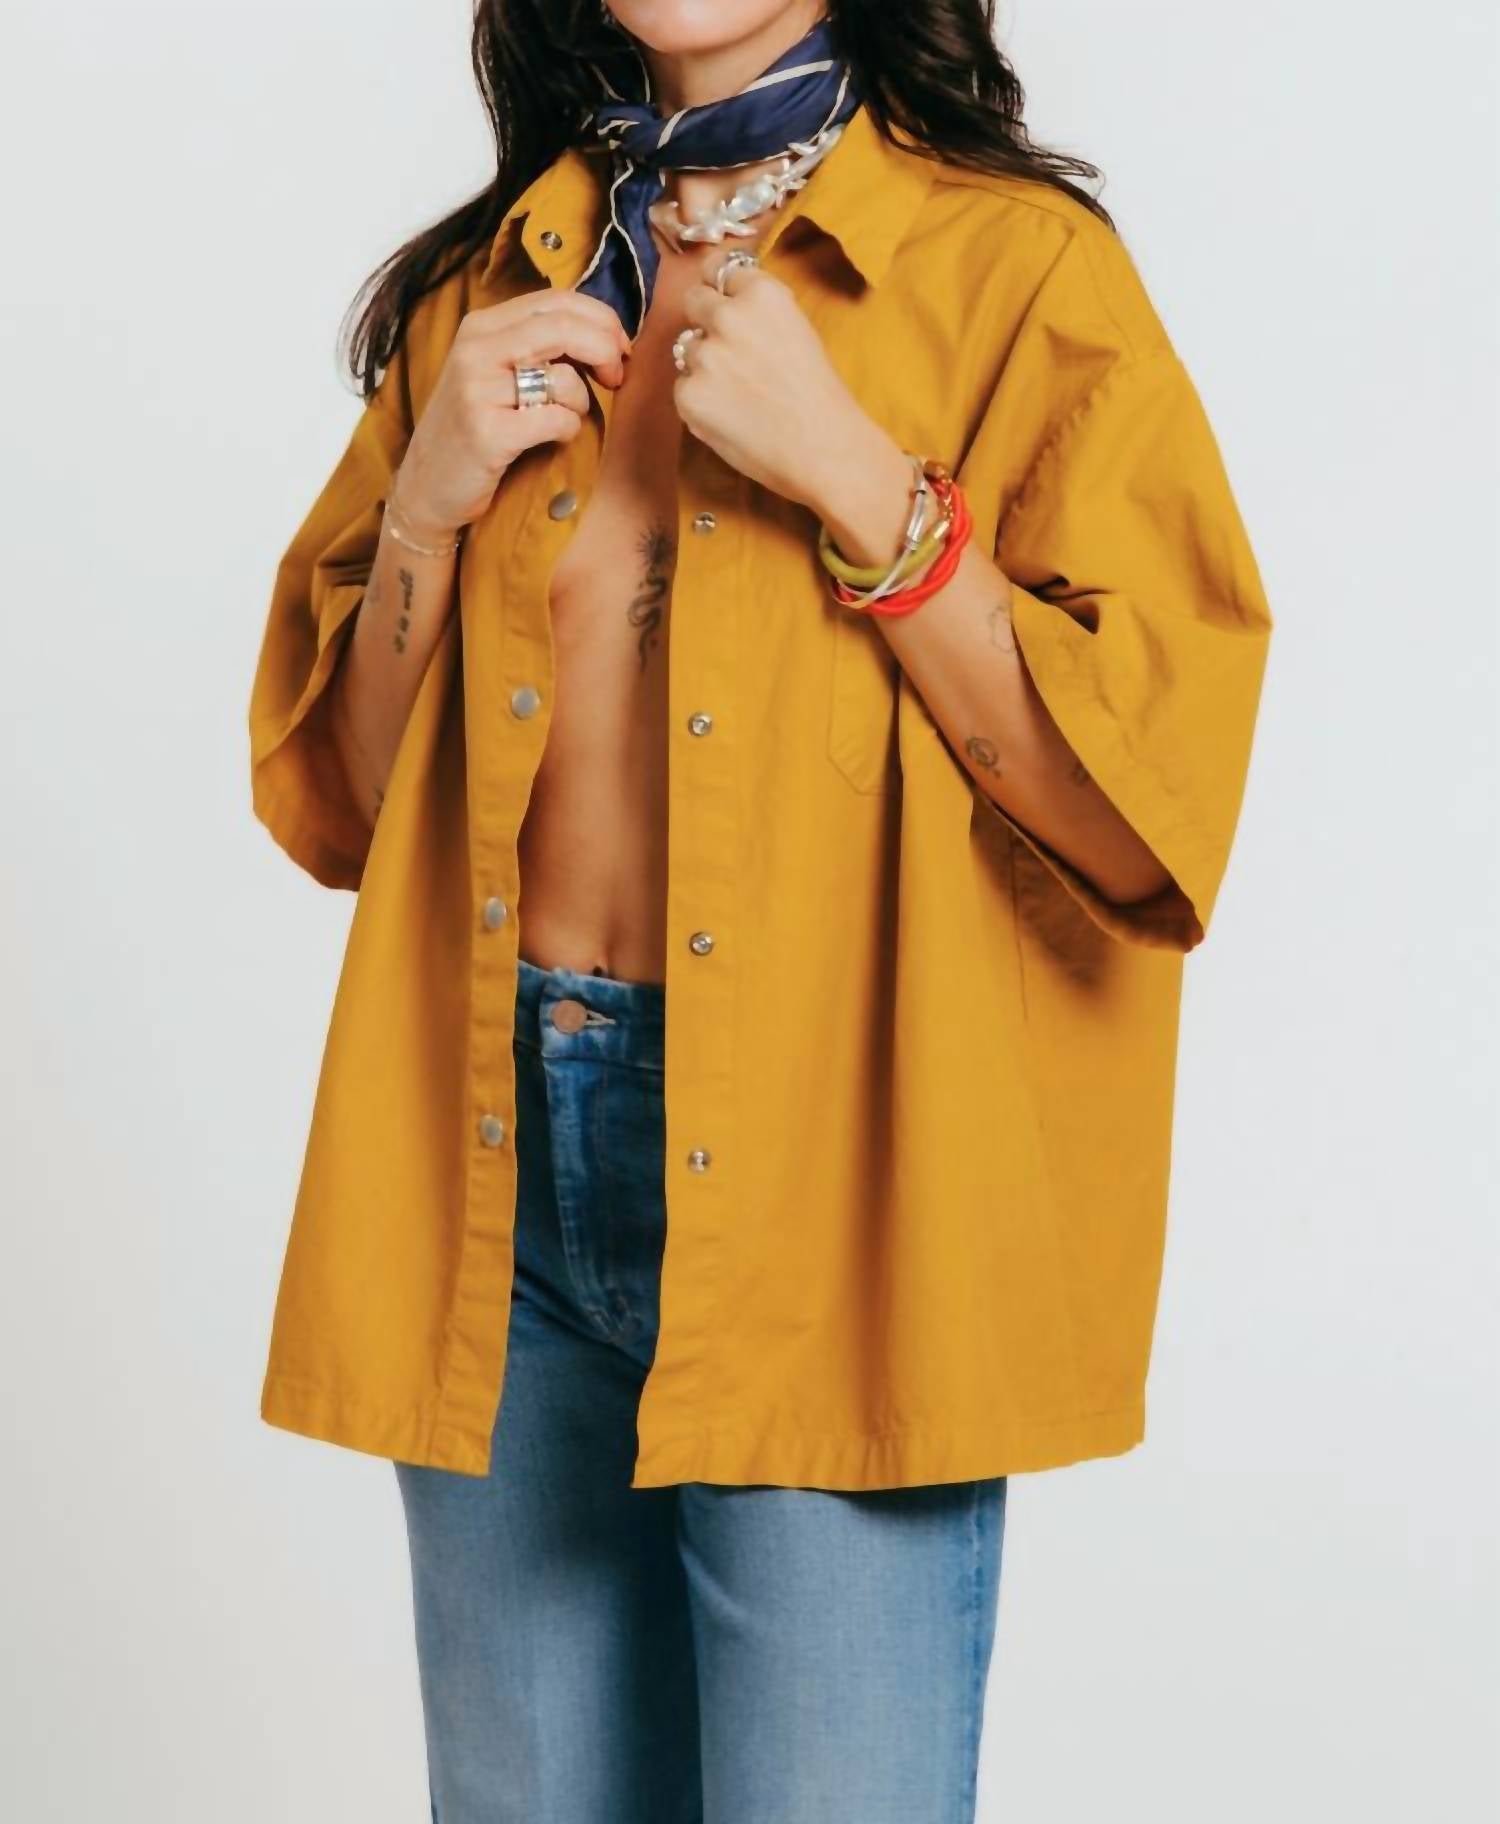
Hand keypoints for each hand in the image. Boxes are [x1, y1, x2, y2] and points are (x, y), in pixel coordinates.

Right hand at [391, 289, 631, 537]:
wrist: (427, 486)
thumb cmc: (475, 428)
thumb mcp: (496, 372)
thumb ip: (538, 345)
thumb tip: (606, 333)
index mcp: (482, 326)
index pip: (557, 300)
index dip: (601, 320)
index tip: (619, 348)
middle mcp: (475, 350)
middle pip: (564, 327)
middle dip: (605, 351)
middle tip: (616, 377)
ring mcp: (477, 391)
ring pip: (564, 379)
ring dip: (582, 402)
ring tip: (565, 417)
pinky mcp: (487, 433)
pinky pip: (558, 421)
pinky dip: (569, 431)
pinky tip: (553, 439)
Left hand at [671, 258, 878, 514]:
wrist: (823, 449)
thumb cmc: (820, 396)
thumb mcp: (798, 330)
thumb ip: (760, 314)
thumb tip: (728, 306)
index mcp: (762, 294)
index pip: (720, 269)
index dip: (721, 288)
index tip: (722, 299)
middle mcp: (727, 316)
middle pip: (694, 300)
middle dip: (705, 319)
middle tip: (727, 350)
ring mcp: (704, 356)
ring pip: (686, 348)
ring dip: (703, 364)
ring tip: (737, 393)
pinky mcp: (689, 395)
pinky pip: (683, 388)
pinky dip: (700, 401)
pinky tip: (731, 416)